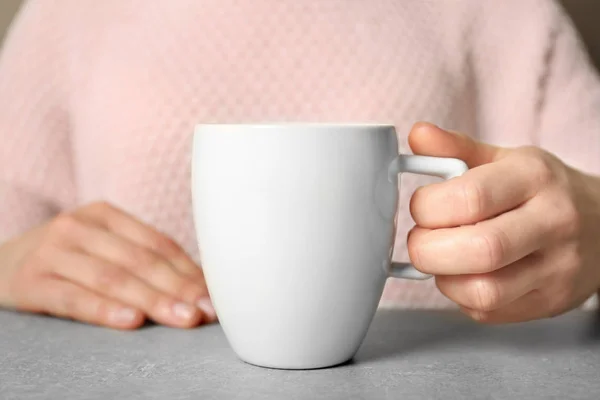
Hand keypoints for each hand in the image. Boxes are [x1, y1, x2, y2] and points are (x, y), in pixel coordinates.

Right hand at [0, 202, 215, 328]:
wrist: (1, 263)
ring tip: (183, 318)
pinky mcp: (31, 281)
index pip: (157, 244)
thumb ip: (142, 260)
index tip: (214, 298)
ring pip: (113, 278)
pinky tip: (132, 322)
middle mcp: (80, 227)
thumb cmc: (68, 259)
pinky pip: (74, 298)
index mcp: (105, 215)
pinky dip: (105, 310)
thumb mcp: (102, 247)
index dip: (188, 271)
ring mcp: (54, 252)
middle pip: (140, 261)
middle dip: (178, 289)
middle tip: (206, 313)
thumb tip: (198, 288)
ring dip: (153, 301)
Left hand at [407, 122, 599, 322]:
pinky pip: (489, 312)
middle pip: (479, 249)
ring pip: (484, 291)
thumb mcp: (505, 159)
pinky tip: (464, 275)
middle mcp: (552, 222)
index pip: (469, 197)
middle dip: (428, 250)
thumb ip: (456, 149)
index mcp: (534, 177)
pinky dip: (461, 296)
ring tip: (443, 259)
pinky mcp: (549, 302)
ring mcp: (557, 269)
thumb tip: (417, 135)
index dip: (427, 207)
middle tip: (420, 241)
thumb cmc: (542, 191)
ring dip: (444, 278)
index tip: (420, 207)